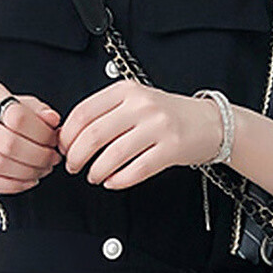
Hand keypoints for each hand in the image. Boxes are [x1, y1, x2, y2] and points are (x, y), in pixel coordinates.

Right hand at [0, 80, 61, 193]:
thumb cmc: (2, 118)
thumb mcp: (23, 106)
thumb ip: (40, 113)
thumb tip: (53, 120)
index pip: (17, 115)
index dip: (41, 133)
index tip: (54, 141)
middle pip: (8, 142)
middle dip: (38, 156)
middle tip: (52, 159)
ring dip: (28, 171)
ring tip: (43, 170)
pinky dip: (13, 185)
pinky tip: (29, 180)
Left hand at [57, 79, 224, 189]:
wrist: (210, 123)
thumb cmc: (167, 114)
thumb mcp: (136, 100)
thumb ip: (107, 111)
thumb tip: (71, 135)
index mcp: (127, 90)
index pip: (84, 112)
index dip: (68, 135)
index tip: (63, 147)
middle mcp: (142, 106)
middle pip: (94, 134)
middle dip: (76, 156)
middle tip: (72, 166)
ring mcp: (158, 127)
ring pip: (113, 155)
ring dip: (96, 171)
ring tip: (93, 176)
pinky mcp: (171, 149)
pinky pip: (137, 169)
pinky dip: (119, 180)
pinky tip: (112, 182)